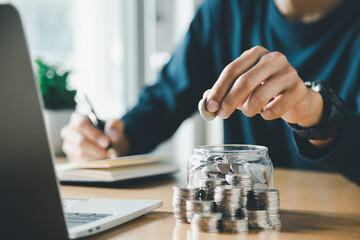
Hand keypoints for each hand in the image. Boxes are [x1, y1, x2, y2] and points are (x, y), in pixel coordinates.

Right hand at [61, 112, 128, 161]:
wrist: (106, 144)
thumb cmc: (108, 132)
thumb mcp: (115, 126)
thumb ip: (115, 126)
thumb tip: (113, 135)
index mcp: (78, 118)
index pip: (82, 124)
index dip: (94, 134)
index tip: (107, 142)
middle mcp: (69, 131)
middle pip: (80, 141)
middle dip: (96, 148)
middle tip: (109, 153)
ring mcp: (68, 145)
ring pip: (80, 153)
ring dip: (96, 156)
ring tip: (109, 156)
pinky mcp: (71, 157)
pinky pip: (81, 162)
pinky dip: (94, 162)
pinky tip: (103, 161)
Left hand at [203, 46, 323, 126]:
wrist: (296, 97)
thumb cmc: (264, 90)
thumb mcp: (243, 87)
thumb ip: (224, 92)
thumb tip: (205, 102)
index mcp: (256, 53)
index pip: (231, 70)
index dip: (218, 89)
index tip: (210, 106)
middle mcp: (273, 58)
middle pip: (244, 81)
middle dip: (229, 101)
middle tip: (222, 115)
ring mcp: (289, 72)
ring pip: (259, 96)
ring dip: (248, 110)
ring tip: (249, 111)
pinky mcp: (299, 90)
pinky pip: (274, 109)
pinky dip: (265, 115)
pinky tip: (266, 111)